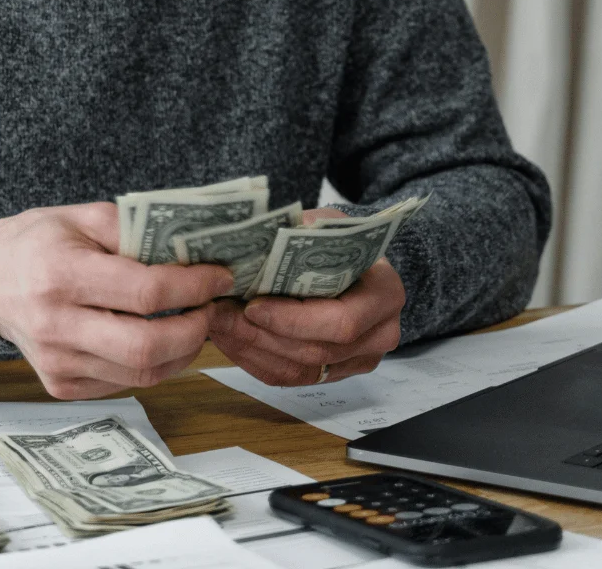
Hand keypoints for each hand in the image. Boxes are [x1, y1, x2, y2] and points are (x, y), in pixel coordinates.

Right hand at [0, 202, 233, 399]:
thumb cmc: (39, 242)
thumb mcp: (84, 217)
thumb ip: (137, 231)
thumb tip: (193, 254)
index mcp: (62, 276)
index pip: (146, 293)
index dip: (194, 287)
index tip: (218, 277)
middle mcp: (56, 326)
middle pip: (147, 347)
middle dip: (195, 330)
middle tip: (209, 309)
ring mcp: (56, 363)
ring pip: (142, 374)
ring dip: (182, 351)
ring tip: (190, 323)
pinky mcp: (60, 384)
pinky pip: (124, 384)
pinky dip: (151, 364)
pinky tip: (156, 339)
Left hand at [207, 208, 404, 385]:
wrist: (353, 263)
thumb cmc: (337, 241)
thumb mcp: (326, 224)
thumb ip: (301, 231)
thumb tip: (261, 239)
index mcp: (384, 295)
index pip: (341, 321)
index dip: (293, 320)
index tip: (251, 306)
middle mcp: (379, 334)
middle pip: (315, 351)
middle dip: (261, 336)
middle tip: (219, 316)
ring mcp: (358, 359)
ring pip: (299, 370)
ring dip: (251, 350)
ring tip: (217, 326)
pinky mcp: (333, 373)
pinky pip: (291, 377)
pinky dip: (255, 360)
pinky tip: (229, 340)